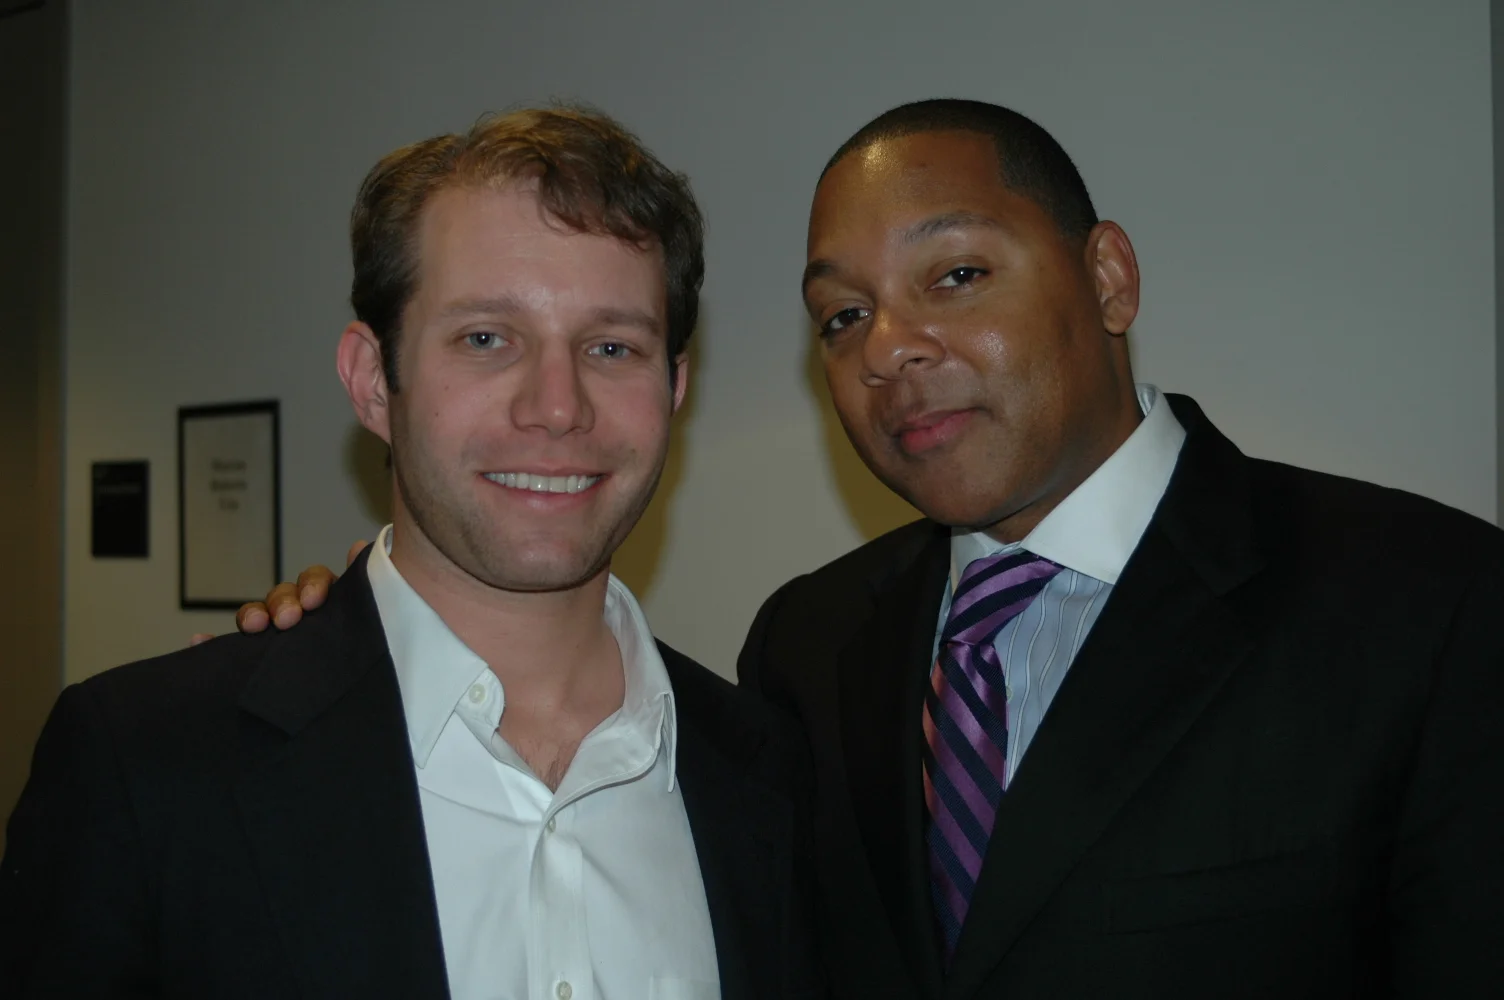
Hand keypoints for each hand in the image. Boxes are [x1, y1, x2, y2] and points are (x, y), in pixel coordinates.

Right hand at [189, 540, 367, 644]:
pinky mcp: (253, 661)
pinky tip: (199, 643)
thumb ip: (362, 591)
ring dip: (251, 615)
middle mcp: (300, 618)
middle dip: (282, 602)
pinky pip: (228, 649)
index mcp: (329, 607)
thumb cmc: (358, 661)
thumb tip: (359, 545)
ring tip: (252, 626)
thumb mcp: (366, 623)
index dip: (312, 585)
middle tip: (287, 619)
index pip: (315, 581)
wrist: (349, 719)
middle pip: (284, 596)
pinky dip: (211, 645)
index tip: (312, 601)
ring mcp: (276, 639)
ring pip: (258, 616)